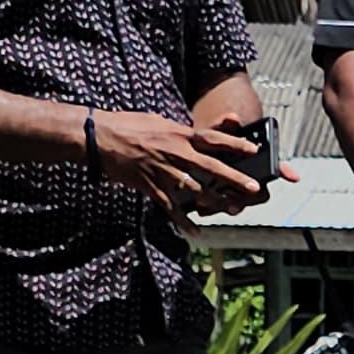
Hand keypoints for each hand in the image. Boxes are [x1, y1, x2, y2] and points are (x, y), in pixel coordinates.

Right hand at [92, 111, 263, 209]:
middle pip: (211, 167)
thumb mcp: (159, 120)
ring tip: (233, 209)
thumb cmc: (128, 125)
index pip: (213, 139)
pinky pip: (171, 207)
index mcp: (179, 134)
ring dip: (216, 202)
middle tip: (253, 187)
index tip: (253, 149)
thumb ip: (181, 129)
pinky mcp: (151, 187)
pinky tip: (196, 232)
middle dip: (234, 178)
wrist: (100, 138)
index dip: (235, 143)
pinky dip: (183, 222)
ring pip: (196, 190)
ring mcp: (164, 172)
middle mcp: (175, 153)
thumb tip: (196, 133)